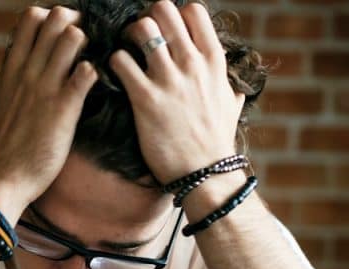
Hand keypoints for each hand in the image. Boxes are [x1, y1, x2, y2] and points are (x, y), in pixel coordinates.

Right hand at [0, 6, 98, 218]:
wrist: (3, 177)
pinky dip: (96, 72)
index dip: (51, 18)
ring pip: (73, 37)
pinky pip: (87, 72)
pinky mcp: (64, 108)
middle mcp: (28, 72)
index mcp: (11, 69)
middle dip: (75, 23)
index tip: (61, 34)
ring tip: (87, 64)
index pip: (30, 19)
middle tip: (83, 45)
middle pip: (55, 18)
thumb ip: (7, 83)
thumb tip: (10, 73)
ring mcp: (46, 88)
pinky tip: (93, 86)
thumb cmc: (1, 146)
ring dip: (87, 45)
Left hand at [109, 0, 245, 184]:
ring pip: (141, 29)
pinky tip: (114, 75)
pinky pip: (121, 62)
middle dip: (146, 19)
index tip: (163, 31)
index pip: (192, 10)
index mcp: (213, 60)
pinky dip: (112, 63)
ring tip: (125, 53)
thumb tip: (236, 87)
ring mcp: (169, 79)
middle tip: (137, 38)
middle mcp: (192, 63)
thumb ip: (229, 89)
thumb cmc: (215, 141)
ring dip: (127, 37)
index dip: (172, 15)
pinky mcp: (146, 98)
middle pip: (164, 11)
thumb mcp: (231, 106)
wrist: (205, 173)